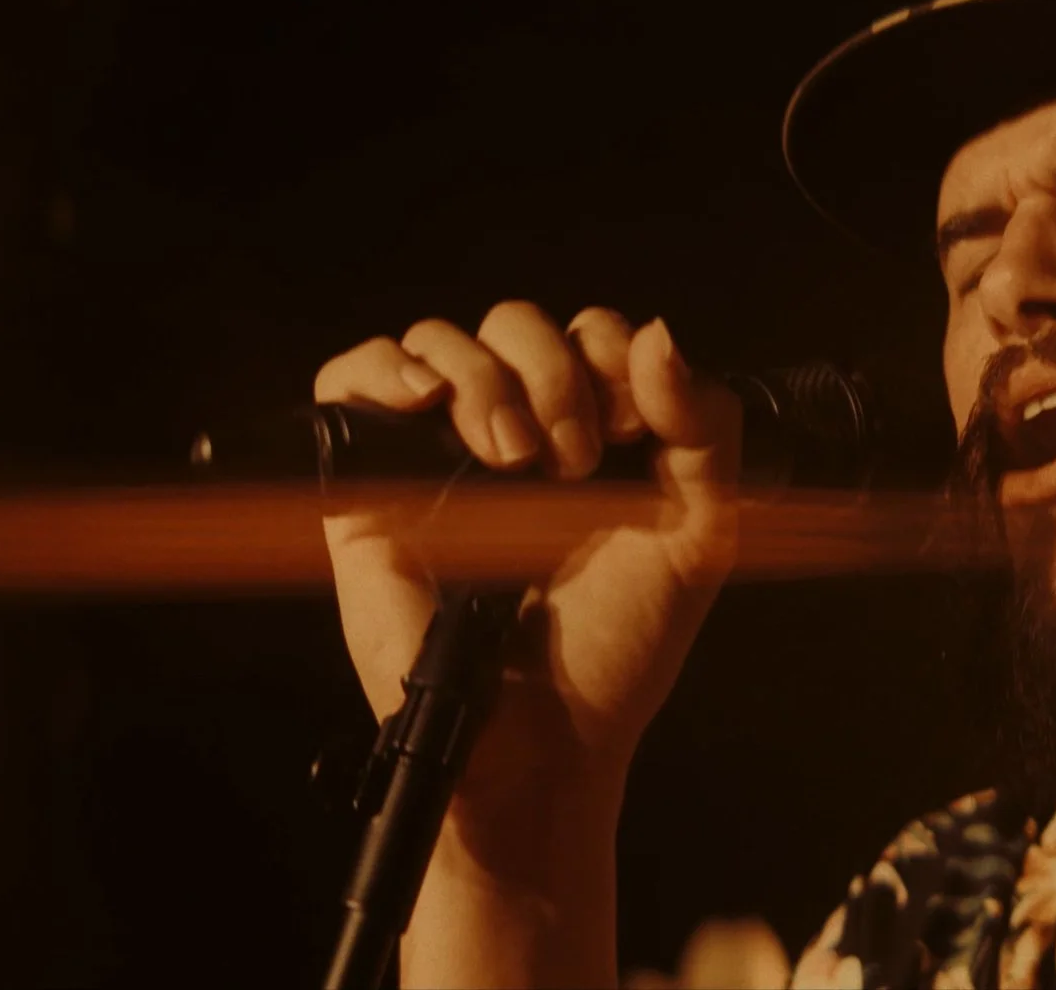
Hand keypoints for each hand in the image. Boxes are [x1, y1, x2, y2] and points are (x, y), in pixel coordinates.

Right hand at [313, 302, 739, 818]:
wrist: (547, 732)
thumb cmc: (619, 642)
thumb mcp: (701, 528)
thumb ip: (705, 425)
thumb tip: (657, 334)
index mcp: (588, 431)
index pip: (592, 333)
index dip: (613, 360)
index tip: (630, 432)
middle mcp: (513, 432)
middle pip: (516, 322)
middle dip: (556, 374)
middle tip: (574, 462)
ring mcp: (436, 454)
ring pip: (442, 341)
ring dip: (489, 383)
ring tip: (513, 463)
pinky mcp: (367, 485)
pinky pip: (350, 377)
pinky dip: (384, 368)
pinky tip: (426, 401)